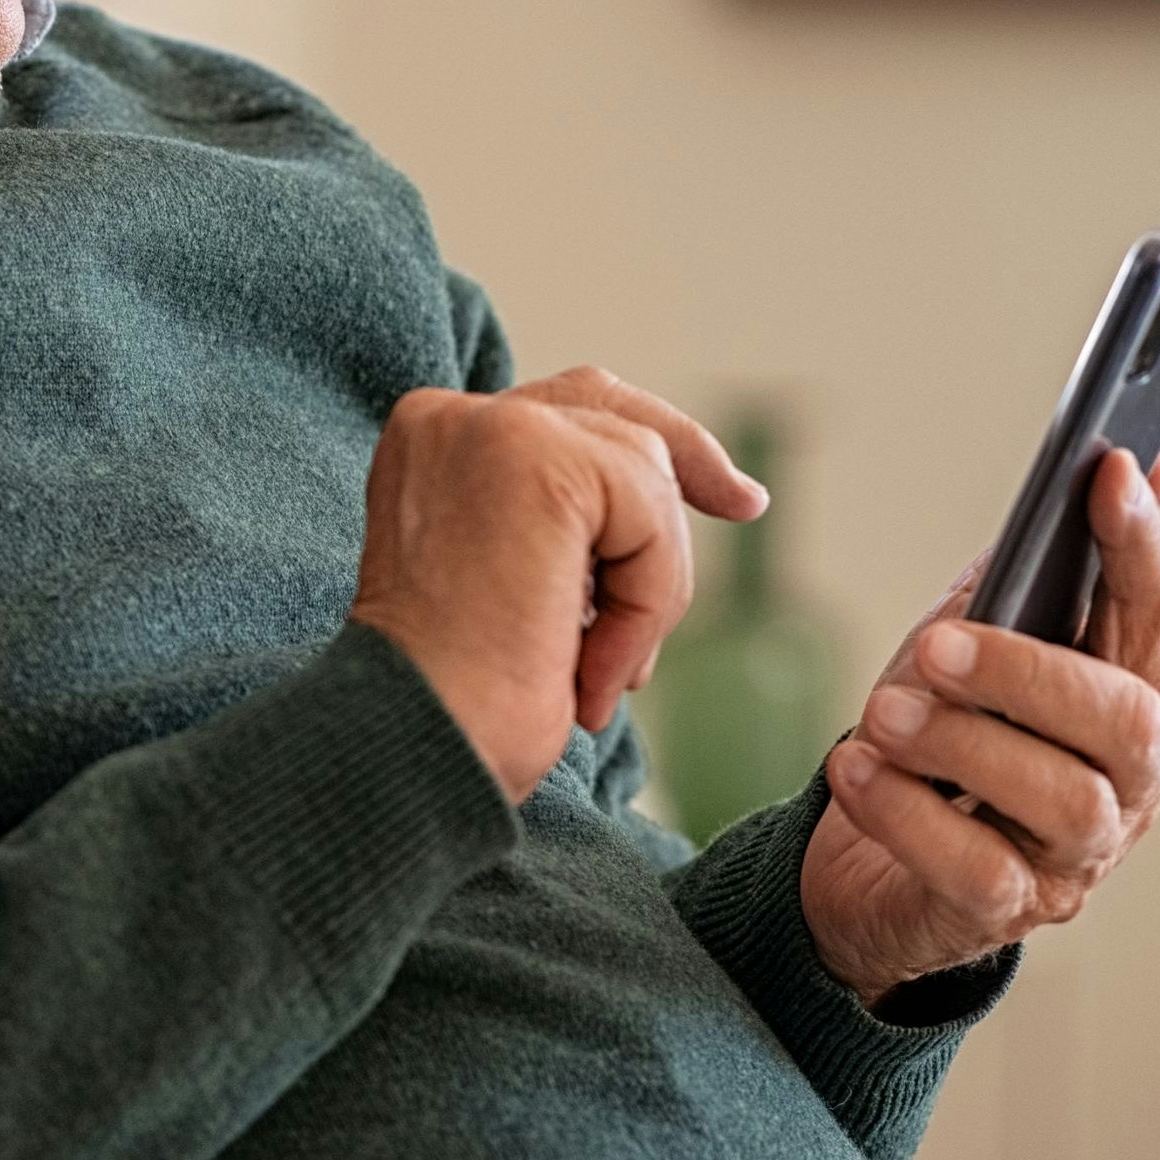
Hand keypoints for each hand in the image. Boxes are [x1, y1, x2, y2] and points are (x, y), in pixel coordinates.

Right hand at [351, 367, 766, 799]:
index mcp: (430, 441)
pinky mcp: (537, 461)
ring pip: (643, 471)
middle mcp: (449, 417)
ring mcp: (490, 429)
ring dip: (648, 586)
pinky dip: (647, 602)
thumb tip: (671, 491)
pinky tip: (595, 669)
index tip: (726, 493)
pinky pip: (649, 516)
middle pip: (608, 409)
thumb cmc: (459, 700)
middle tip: (746, 504)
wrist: (413, 749)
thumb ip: (561, 520)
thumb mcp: (510, 581)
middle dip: (684, 461)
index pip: (561, 409)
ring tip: (595, 671)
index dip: (644, 448)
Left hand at [801, 445, 1159, 1001]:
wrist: (874, 870)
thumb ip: (1035, 570)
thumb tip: (1120, 464)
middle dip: (1031, 672)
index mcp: (1128, 692)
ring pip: (1062, 797)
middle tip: (939, 648)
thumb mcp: (979, 641)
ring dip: (963, 743)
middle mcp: (1128, 777)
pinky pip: (976, 868)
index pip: (1156, 607)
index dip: (1138, 540)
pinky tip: (854, 770)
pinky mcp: (1012, 910)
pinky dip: (908, 814)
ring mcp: (1078, 852)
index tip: (1106, 470)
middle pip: (1123, 718)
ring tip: (882, 714)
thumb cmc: (941, 740)